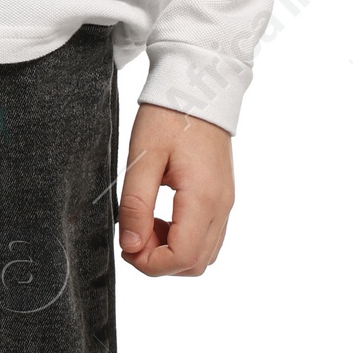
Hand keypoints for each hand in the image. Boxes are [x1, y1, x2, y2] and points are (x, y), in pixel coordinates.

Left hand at [118, 103, 233, 277]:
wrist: (198, 88)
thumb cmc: (168, 117)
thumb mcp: (142, 159)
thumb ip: (135, 206)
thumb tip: (130, 245)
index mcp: (203, 198)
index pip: (182, 258)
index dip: (149, 263)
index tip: (126, 243)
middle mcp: (222, 206)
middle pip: (194, 264)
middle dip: (159, 261)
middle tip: (132, 234)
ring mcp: (226, 203)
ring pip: (203, 255)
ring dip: (171, 252)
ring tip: (146, 223)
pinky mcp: (222, 198)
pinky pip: (207, 237)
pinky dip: (183, 239)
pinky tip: (162, 217)